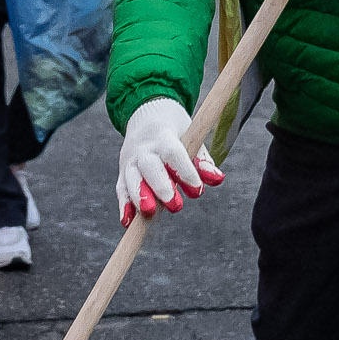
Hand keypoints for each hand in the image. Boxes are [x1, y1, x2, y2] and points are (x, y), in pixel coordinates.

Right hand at [116, 98, 223, 224]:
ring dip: (139, 197)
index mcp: (164, 137)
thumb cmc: (177, 133)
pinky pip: (121, 189)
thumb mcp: (192, 138)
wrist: (148, 117)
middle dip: (160, 187)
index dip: (184, 172)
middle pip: (149, 166)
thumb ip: (203, 161)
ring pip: (130, 179)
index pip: (173, 154)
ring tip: (149, 213)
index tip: (197, 190)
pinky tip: (128, 222)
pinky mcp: (123, 173)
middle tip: (176, 206)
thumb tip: (217, 179)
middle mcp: (144, 148)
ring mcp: (130, 161)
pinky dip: (124, 206)